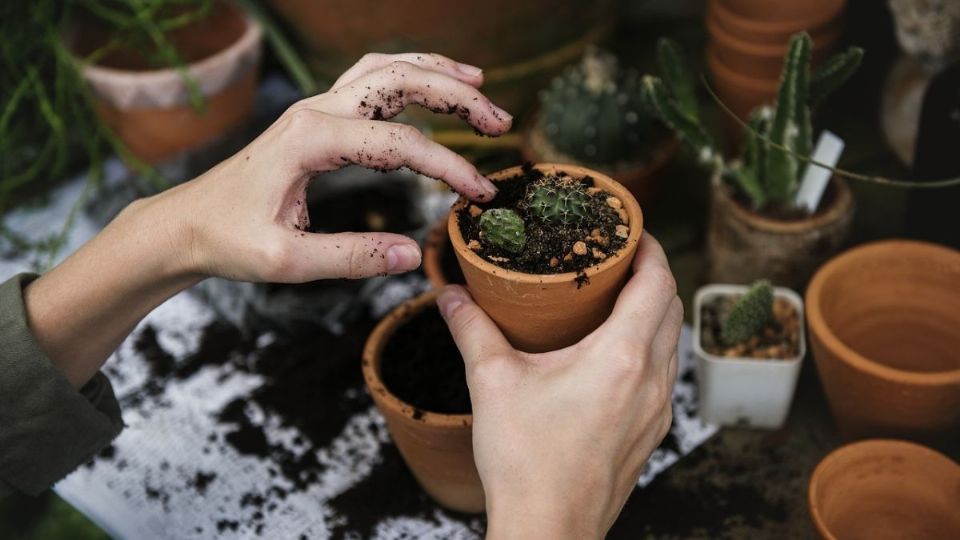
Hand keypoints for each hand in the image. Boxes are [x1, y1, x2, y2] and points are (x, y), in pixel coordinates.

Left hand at [24, 52, 510, 387]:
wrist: (185, 224)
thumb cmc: (228, 240)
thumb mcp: (286, 261)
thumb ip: (351, 257)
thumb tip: (412, 255)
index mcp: (310, 140)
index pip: (400, 144)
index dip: (449, 166)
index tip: (481, 193)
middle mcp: (315, 111)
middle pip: (399, 81)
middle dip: (456, 95)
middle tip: (500, 121)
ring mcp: (315, 109)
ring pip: (385, 69)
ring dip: (435, 73)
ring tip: (479, 84)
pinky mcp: (316, 119)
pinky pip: (369, 82)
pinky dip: (407, 77)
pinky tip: (430, 88)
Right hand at [437, 233, 680, 538]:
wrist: (548, 529)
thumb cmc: (525, 461)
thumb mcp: (491, 383)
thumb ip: (471, 329)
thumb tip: (450, 295)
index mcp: (622, 356)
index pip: (658, 282)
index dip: (651, 248)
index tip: (631, 231)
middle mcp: (652, 380)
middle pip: (672, 307)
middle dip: (653, 275)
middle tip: (617, 260)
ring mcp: (657, 411)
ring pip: (671, 343)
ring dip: (654, 313)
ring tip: (615, 301)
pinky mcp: (651, 434)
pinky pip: (664, 375)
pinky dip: (649, 349)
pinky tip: (613, 355)